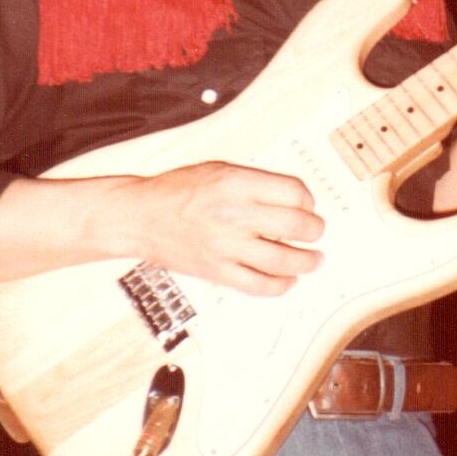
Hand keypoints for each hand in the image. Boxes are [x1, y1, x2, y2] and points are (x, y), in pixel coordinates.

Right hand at [116, 162, 323, 296]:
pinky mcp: (217, 272)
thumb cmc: (177, 190)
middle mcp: (234, 214)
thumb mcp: (219, 170)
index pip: (293, 192)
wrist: (139, 216)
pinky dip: (280, 285)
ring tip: (314, 259)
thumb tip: (294, 200)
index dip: (308, 200)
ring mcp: (226, 246)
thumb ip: (255, 182)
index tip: (308, 206)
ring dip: (307, 261)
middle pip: (295, 225)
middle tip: (316, 232)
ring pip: (283, 260)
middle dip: (315, 230)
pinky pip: (259, 285)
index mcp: (236, 183)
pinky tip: (287, 280)